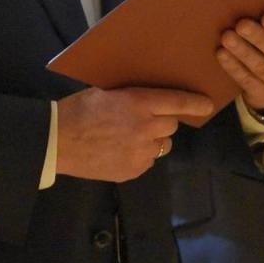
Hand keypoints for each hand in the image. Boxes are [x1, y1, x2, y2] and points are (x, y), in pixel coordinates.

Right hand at [55, 87, 214, 182]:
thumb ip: (131, 95)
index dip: (195, 103)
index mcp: (138, 103)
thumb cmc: (77, 110)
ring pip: (161, 145)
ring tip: (127, 137)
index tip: (207, 104)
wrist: (57, 142)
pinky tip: (119, 151)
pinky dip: (139, 156)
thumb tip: (150, 95)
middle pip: (171, 126)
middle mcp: (145, 128)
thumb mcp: (104, 92)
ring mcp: (141, 153)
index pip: (177, 102)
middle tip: (143, 120)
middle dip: (162, 122)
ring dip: (151, 140)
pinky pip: (148, 161)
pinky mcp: (133, 171)